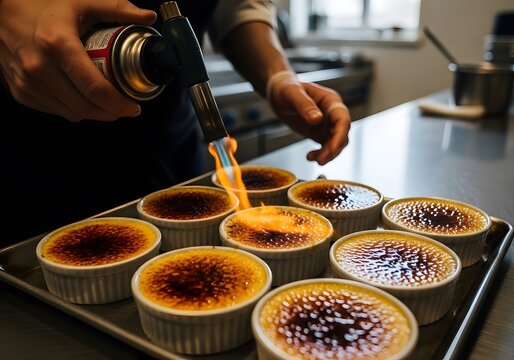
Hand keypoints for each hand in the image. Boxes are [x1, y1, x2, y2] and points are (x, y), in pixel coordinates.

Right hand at [0, 0, 155, 121]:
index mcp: (58, 45)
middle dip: (111, 112)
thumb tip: (148, 17)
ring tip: (108, 103)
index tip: (134, 107)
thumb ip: (117, 9)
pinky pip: (55, 110)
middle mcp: (40, 68)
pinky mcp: (20, 92)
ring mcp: (27, 82)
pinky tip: (83, 99)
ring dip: (94, 113)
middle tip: (125, 107)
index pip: (95, 89)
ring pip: (71, 113)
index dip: (119, 104)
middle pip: (85, 106)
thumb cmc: (41, 6)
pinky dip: (74, 109)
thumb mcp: (81, 2)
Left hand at [267, 73, 350, 164]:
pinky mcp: (320, 133)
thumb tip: (317, 119)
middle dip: (333, 149)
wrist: (278, 93)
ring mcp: (327, 124)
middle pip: (342, 134)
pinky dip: (321, 154)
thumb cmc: (286, 88)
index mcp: (330, 100)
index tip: (332, 149)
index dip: (340, 136)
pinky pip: (326, 147)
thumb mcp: (292, 93)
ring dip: (328, 154)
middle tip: (320, 160)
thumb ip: (305, 105)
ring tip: (312, 158)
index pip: (342, 119)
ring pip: (336, 143)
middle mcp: (332, 113)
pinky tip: (310, 156)